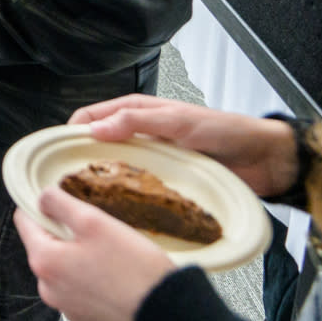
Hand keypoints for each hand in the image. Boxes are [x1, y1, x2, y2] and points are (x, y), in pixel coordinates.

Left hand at [15, 187, 177, 320]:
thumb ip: (60, 204)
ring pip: (65, 266)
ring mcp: (67, 305)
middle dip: (67, 234)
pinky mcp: (86, 316)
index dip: (41, 206)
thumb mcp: (94, 222)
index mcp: (44, 261)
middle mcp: (48, 287)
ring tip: (112, 256)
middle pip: (46, 245)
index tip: (60, 202)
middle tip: (98, 232)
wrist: (167, 314)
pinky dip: (93, 277)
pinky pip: (80, 287)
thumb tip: (43, 197)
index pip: (25, 221)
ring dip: (82, 255)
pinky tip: (116, 275)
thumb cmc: (134, 271)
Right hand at [68, 94, 300, 197]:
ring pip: (117, 169)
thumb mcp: (178, 120)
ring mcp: (154, 159)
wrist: (265, 160)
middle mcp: (142, 134)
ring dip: (105, 181)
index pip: (92, 117)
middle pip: (100, 145)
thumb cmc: (226, 130)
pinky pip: (140, 188)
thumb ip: (137, 120)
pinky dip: (127, 196)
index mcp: (140, 111)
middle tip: (69, 181)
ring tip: (90, 199)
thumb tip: (96, 128)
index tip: (56, 151)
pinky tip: (121, 209)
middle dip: (83, 159)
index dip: (72, 131)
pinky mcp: (167, 181)